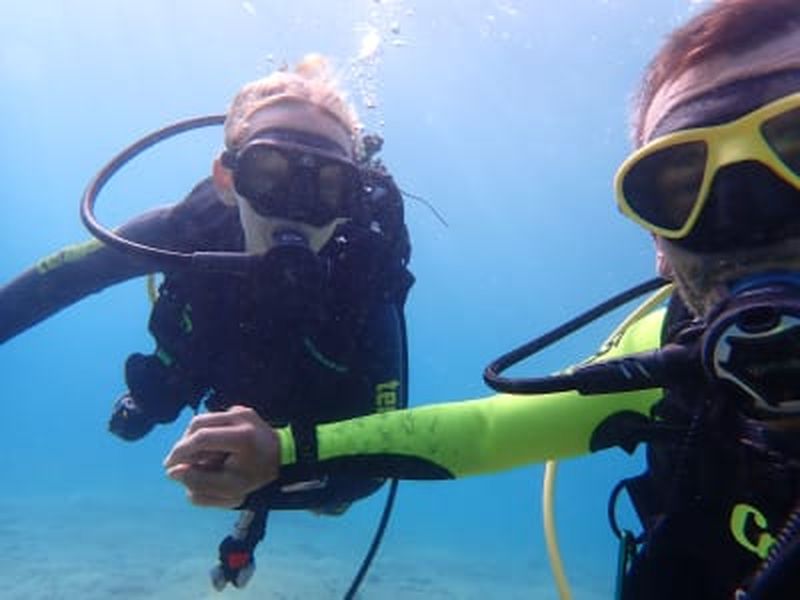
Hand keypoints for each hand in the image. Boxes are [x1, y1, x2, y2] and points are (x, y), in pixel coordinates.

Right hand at [163, 405, 280, 507]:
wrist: (284, 461)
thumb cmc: (257, 478)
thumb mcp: (230, 489)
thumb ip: (200, 483)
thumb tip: (173, 471)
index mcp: (242, 436)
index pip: (201, 437)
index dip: (180, 451)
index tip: (169, 467)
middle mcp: (241, 417)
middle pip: (198, 424)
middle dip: (184, 444)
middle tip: (178, 464)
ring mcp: (242, 411)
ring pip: (203, 420)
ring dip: (193, 439)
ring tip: (197, 461)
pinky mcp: (240, 410)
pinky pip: (213, 420)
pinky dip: (205, 434)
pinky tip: (210, 452)